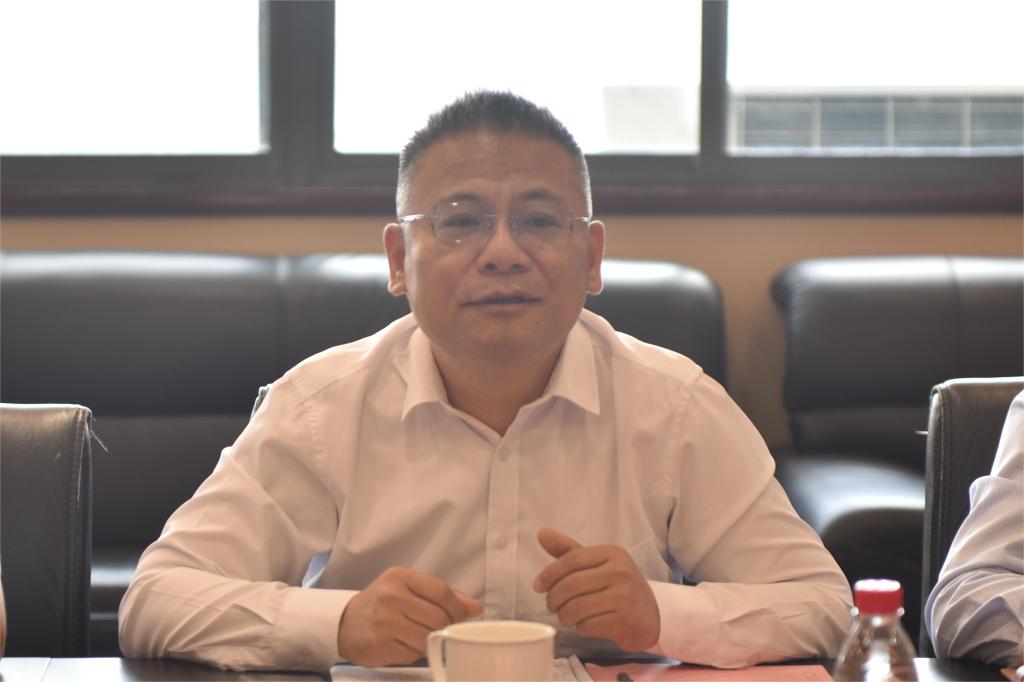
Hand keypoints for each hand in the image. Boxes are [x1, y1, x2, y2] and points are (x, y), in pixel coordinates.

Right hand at [337, 566, 482, 666]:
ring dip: (431, 641)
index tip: (463, 616)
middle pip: (438, 618)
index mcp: (400, 577)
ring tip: (421, 636)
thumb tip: (475, 607)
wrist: (345, 623)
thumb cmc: (382, 603)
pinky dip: (414, 652)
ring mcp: (384, 622)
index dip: (459, 608)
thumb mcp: (408, 589)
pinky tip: (404, 644)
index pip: (442, 592)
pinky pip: (412, 654)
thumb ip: (441, 595)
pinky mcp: (379, 645)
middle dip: (447, 627)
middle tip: (443, 629)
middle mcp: (391, 596)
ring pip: (428, 638)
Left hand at [533, 528, 659, 651]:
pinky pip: (587, 625)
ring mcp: (624, 596)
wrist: (648, 615)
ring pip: (576, 608)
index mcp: (612, 553)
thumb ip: (568, 550)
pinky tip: (583, 624)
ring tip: (565, 616)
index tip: (538, 586)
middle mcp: (621, 571)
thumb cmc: (616, 586)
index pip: (571, 559)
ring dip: (564, 615)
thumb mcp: (596, 564)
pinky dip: (579, 627)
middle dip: (553, 598)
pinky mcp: (625, 620)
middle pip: (571, 585)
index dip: (549, 574)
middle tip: (551, 606)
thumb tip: (541, 533)